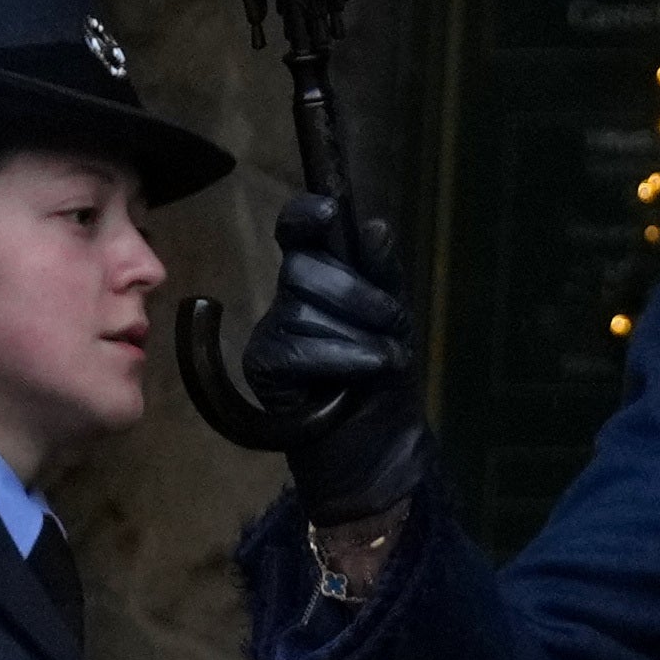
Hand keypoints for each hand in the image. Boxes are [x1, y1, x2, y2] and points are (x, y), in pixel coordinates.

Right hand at [234, 193, 431, 520]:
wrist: (382, 448)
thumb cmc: (386, 380)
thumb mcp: (395, 322)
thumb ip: (383, 275)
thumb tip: (375, 227)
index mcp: (321, 279)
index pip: (298, 233)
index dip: (305, 216)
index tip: (328, 211)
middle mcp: (290, 300)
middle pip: (302, 268)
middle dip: (358, 295)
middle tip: (391, 326)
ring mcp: (271, 333)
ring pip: (305, 310)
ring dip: (360, 336)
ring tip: (381, 362)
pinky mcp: (263, 367)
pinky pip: (300, 347)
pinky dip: (344, 359)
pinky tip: (363, 376)